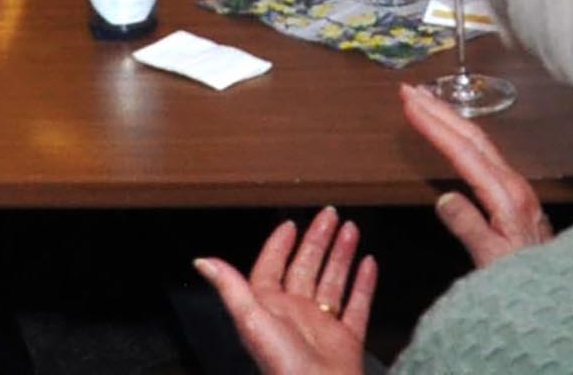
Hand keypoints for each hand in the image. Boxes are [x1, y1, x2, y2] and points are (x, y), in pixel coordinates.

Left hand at [194, 208, 375, 374]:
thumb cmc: (284, 365)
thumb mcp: (251, 320)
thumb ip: (231, 288)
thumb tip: (203, 262)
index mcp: (271, 310)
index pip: (273, 269)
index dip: (279, 246)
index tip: (291, 224)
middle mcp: (296, 316)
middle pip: (306, 269)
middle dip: (318, 240)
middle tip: (330, 214)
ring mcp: (323, 328)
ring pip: (332, 282)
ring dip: (341, 255)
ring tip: (351, 229)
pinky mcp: (347, 341)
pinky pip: (358, 306)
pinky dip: (364, 285)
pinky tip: (369, 264)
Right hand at [401, 82, 551, 267]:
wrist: (559, 292)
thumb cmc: (525, 281)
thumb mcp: (493, 262)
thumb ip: (470, 228)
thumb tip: (444, 197)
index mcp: (505, 194)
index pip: (463, 150)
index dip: (435, 125)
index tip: (411, 104)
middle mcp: (512, 182)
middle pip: (471, 136)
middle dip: (439, 109)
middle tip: (410, 90)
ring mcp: (515, 185)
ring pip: (479, 140)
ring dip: (450, 117)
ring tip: (425, 102)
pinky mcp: (514, 192)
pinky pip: (483, 152)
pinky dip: (462, 135)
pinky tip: (453, 133)